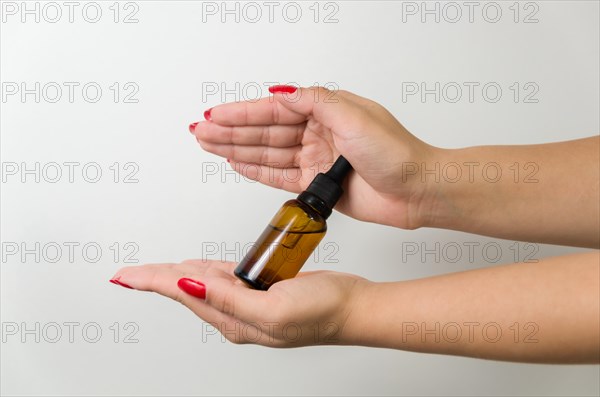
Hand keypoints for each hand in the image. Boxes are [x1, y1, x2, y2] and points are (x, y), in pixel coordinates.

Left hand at [110, 260, 369, 346]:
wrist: (353, 309)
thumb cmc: (322, 312)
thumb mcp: (273, 308)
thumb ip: (229, 298)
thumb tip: (190, 285)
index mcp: (234, 320)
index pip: (182, 295)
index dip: (152, 283)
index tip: (125, 276)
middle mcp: (236, 314)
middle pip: (186, 291)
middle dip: (158, 280)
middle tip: (131, 273)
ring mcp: (249, 303)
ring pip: (203, 283)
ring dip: (178, 275)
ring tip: (153, 272)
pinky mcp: (262, 291)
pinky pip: (226, 279)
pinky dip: (206, 270)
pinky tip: (197, 268)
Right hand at [190, 86, 437, 228]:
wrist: (416, 191)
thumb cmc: (397, 153)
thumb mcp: (355, 116)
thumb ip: (315, 102)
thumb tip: (283, 93)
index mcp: (327, 111)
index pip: (275, 110)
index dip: (242, 113)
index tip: (215, 115)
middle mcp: (319, 133)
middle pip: (266, 131)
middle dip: (232, 131)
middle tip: (201, 131)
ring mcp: (316, 159)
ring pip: (268, 153)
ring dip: (237, 149)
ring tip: (209, 145)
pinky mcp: (316, 184)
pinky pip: (279, 175)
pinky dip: (256, 169)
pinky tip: (237, 163)